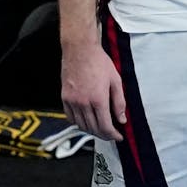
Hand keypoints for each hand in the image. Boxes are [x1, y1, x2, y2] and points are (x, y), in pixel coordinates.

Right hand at [60, 26, 126, 141]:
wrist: (80, 49)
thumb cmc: (98, 61)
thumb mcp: (115, 80)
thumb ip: (119, 102)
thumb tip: (122, 119)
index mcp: (98, 99)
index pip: (105, 126)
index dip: (113, 135)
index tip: (118, 137)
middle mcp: (84, 103)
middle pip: (93, 128)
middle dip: (104, 135)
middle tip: (111, 134)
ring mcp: (72, 101)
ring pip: (81, 125)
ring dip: (92, 130)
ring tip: (99, 129)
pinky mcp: (65, 97)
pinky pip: (70, 117)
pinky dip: (78, 123)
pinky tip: (85, 121)